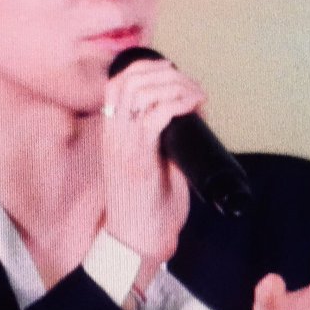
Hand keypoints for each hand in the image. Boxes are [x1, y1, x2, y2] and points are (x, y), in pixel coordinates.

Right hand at [101, 58, 204, 265]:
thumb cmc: (149, 206)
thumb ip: (166, 137)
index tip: (171, 71)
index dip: (145, 68)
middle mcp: (114, 135)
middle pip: (130, 81)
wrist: (139, 241)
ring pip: (140, 92)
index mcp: (114, 134)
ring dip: (173, 85)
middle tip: (191, 85)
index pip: (117, 83)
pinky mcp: (138, 159)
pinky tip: (192, 106)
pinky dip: (176, 104)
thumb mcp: (155, 163)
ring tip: (195, 95)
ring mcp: (123, 146)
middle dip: (165, 73)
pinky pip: (154, 117)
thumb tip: (194, 112)